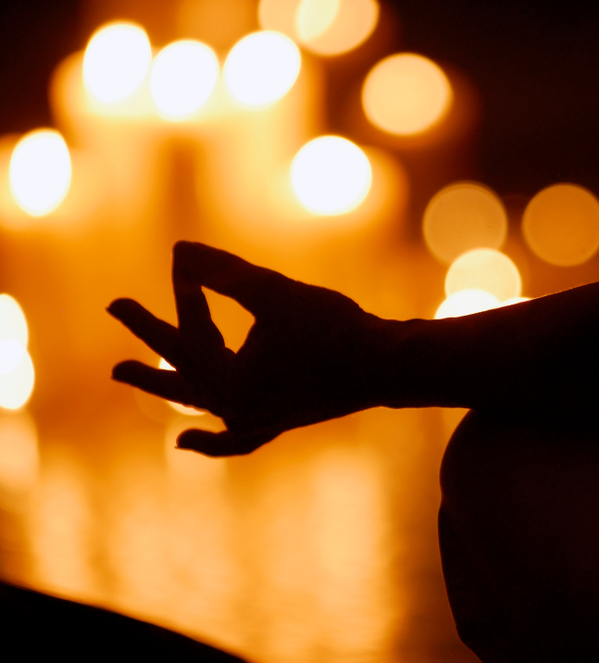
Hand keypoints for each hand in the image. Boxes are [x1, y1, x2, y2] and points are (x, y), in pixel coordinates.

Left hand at [109, 241, 386, 455]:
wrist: (390, 368)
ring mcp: (256, 421)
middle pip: (179, 375)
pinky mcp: (277, 422)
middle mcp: (236, 410)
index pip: (189, 333)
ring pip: (200, 402)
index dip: (184, 289)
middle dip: (147, 344)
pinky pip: (234, 437)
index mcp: (230, 384)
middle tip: (114, 312)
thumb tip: (178, 250)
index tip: (177, 258)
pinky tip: (189, 442)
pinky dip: (210, 440)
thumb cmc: (335, 328)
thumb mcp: (274, 293)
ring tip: (129, 374)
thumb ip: (224, 273)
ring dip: (166, 386)